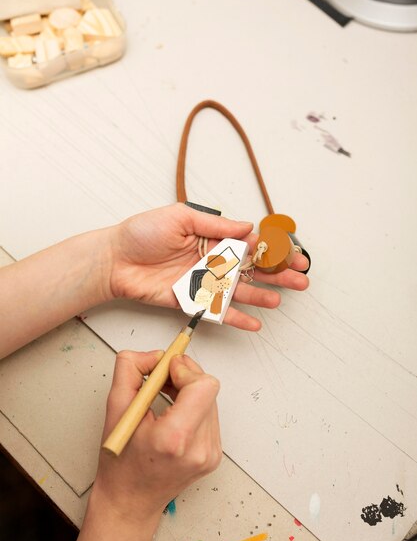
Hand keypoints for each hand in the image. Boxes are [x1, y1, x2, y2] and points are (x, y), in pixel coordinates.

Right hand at [93, 350, 221, 520]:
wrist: (130, 502)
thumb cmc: (120, 464)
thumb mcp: (115, 410)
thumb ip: (130, 370)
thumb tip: (153, 354)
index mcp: (174, 439)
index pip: (203, 386)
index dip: (185, 370)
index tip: (167, 368)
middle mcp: (199, 448)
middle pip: (208, 389)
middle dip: (185, 375)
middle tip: (162, 378)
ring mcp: (209, 453)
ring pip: (210, 399)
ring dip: (189, 390)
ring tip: (165, 396)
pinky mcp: (213, 454)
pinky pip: (209, 414)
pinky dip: (193, 405)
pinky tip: (174, 412)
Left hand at [108, 203, 308, 330]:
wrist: (115, 259)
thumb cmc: (142, 233)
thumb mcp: (180, 218)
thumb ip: (214, 225)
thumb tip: (247, 228)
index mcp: (211, 238)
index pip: (249, 244)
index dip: (272, 249)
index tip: (293, 253)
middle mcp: (211, 261)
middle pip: (251, 269)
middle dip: (276, 273)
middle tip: (300, 278)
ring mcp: (203, 283)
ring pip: (239, 291)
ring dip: (261, 295)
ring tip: (281, 299)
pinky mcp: (191, 301)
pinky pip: (218, 311)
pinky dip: (236, 318)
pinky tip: (255, 323)